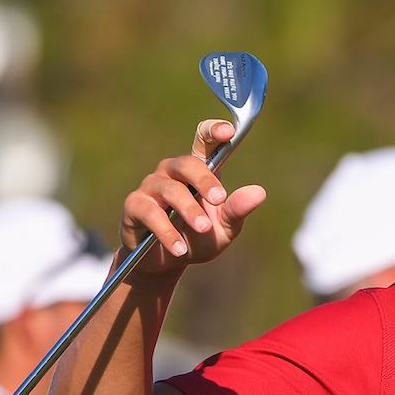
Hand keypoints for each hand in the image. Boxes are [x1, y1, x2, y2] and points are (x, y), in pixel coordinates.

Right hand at [120, 119, 266, 276]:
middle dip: (205, 180)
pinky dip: (166, 231)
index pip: (203, 142)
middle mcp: (172, 173)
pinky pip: (149, 213)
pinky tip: (180, 249)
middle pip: (187, 163)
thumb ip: (237, 210)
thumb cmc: (199, 238)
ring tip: (204, 229)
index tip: (228, 131)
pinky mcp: (135, 206)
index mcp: (198, 172)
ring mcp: (151, 187)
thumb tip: (259, 192)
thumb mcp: (224, 228)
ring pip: (169, 188)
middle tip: (220, 199)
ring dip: (188, 209)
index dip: (213, 131)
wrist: (169, 262)